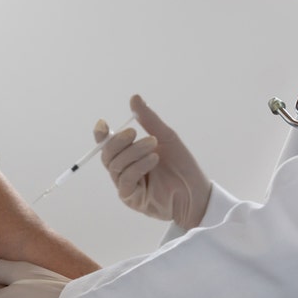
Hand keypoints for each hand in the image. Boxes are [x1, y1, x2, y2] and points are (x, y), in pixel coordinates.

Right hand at [96, 94, 210, 228]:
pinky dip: (137, 166)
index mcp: (128, 156)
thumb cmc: (182, 165)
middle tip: (134, 133)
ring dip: (133, 152)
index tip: (103, 124)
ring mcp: (126, 186)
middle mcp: (124, 170)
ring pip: (116, 166)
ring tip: (153, 146)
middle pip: (107, 155)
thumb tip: (134, 98)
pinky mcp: (132, 199)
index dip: (101, 135)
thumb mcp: (166, 137)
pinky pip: (125, 180)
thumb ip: (148, 120)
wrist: (197, 190)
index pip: (107, 145)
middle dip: (118, 141)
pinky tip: (153, 159)